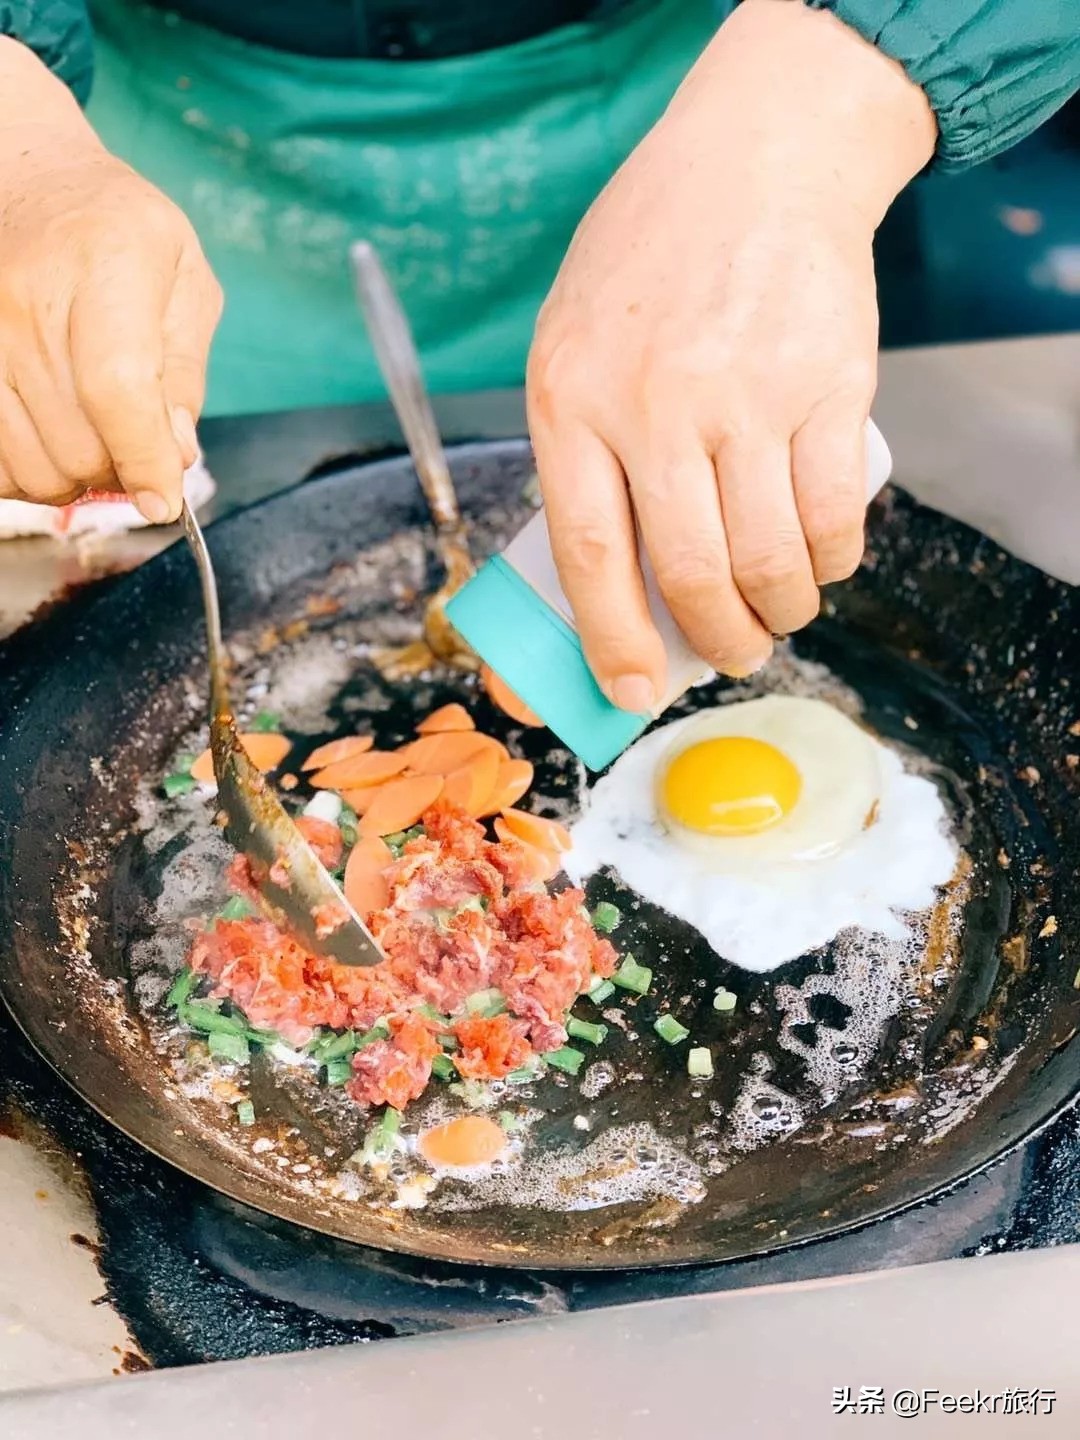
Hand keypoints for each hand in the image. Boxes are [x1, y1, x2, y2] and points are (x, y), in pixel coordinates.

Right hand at [0, 41, 221, 521]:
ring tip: (95, 437)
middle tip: (136, 450)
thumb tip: (175, 456)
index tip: (164, 500)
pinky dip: (27, 472)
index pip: (116, 389)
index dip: (143, 460)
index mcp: (107, 262)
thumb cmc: (123, 237)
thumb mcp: (185, 284)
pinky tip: (50, 438)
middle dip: (119, 472)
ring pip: (30, 466)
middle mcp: (28, 297)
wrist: (34, 187)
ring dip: (73, 478)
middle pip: (74, 443)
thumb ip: (185, 374)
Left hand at [527, 0, 934, 710]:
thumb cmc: (647, 262)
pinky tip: (822, 567)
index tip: (629, 692)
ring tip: (777, 618)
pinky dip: (831, 564)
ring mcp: (747, 396)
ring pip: (767, 559)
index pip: (589, 553)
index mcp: (572, 399)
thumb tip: (607, 577)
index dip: (611, 640)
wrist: (753, 163)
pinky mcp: (828, 386)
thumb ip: (580, 447)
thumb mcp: (572, 342)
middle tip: (727, 656)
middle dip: (714, 642)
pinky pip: (832, 515)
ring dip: (778, 615)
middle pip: (689, 573)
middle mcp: (656, 405)